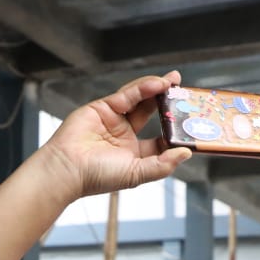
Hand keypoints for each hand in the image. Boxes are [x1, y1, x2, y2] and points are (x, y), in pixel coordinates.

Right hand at [40, 72, 191, 200]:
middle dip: (168, 102)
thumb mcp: (136, 174)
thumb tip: (186, 153)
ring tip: (173, 82)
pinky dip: (142, 88)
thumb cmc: (97, 176)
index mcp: (134, 154)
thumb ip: (162, 164)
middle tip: (185, 91)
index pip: (160, 139)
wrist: (67, 169)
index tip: (192, 123)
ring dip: (157, 90)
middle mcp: (124, 135)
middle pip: (152, 113)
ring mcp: (113, 120)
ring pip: (140, 100)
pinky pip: (126, 95)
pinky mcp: (102, 107)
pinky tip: (157, 85)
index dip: (175, 130)